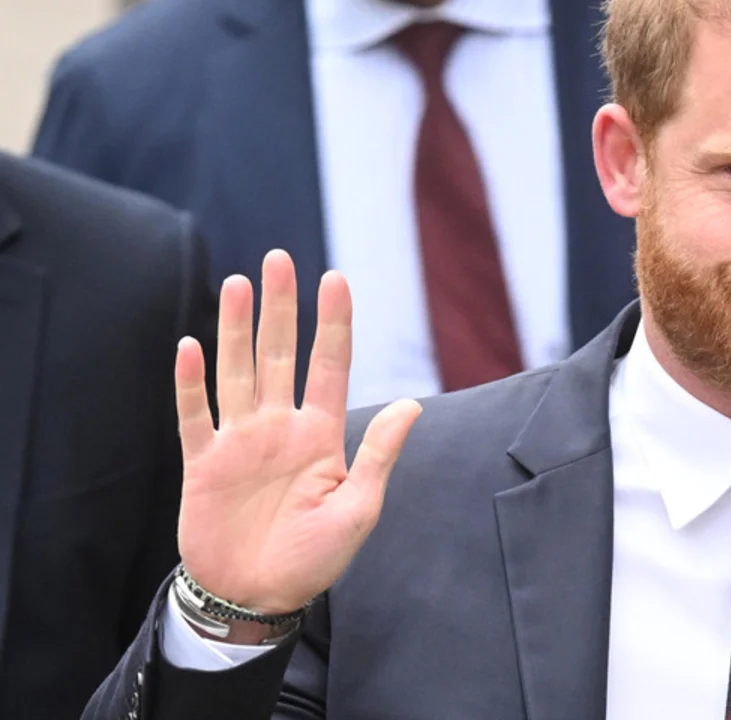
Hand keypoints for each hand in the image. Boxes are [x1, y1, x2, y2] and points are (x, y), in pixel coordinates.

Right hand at [173, 250, 419, 618]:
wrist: (258, 599)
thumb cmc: (314, 559)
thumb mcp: (358, 509)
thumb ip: (378, 455)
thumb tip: (413, 405)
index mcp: (321, 434)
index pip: (329, 365)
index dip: (333, 323)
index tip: (336, 277)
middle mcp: (279, 428)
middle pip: (280, 354)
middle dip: (280, 307)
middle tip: (277, 259)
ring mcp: (240, 442)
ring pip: (238, 372)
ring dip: (236, 329)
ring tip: (237, 284)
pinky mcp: (204, 465)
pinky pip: (195, 416)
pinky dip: (191, 384)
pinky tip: (189, 347)